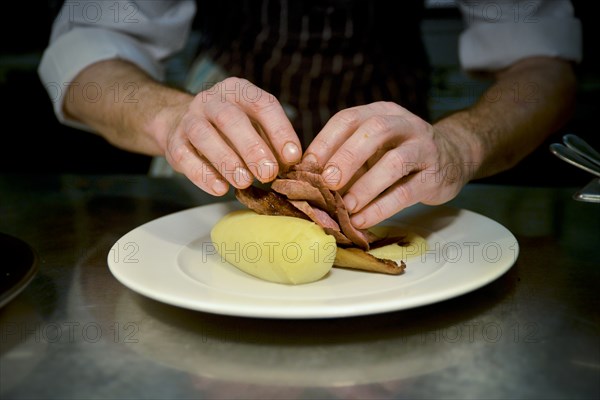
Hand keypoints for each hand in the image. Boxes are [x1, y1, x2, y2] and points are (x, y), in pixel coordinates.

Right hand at [161, 77, 301, 194]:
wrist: (183, 125)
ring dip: (226, 161)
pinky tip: (220, 189)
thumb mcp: (255, 127)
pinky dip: (203, 174)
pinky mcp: (174, 141)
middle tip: (268, 173)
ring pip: (204, 135)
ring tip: (244, 182)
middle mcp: (212, 100)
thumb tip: (290, 164)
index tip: (292, 157)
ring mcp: (189, 118)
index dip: (279, 130)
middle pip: (230, 118)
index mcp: (239, 91)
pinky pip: (185, 157)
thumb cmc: (231, 130)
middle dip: (252, 147)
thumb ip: (272, 142)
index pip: (262, 104)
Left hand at [304, 102, 474, 227]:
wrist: (453, 156)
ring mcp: (423, 148)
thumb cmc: (399, 153)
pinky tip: (364, 219)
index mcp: (380, 113)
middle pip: (374, 131)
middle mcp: (404, 124)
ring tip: (346, 206)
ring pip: (394, 162)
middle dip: (346, 156)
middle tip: (327, 182)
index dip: (324, 141)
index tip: (305, 166)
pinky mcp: (435, 176)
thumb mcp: (373, 148)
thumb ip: (346, 159)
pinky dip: (382, 207)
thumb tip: (308, 181)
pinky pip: (407, 191)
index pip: (348, 119)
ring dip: (366, 185)